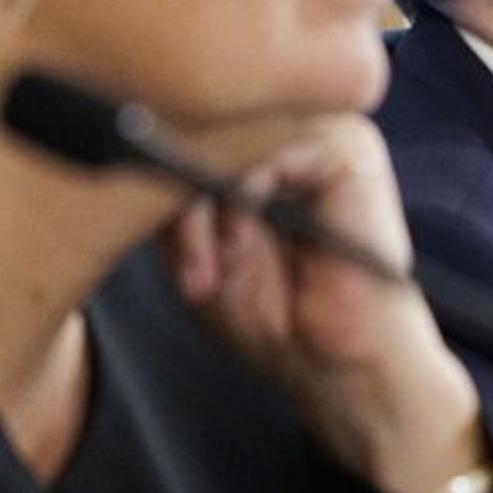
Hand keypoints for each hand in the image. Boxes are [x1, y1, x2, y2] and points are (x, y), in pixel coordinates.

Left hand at [162, 113, 491, 492]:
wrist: (340, 364)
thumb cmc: (278, 315)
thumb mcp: (198, 249)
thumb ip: (174, 193)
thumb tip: (141, 142)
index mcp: (266, 148)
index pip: (189, 129)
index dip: (155, 182)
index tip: (161, 254)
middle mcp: (297, 130)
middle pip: (206, 127)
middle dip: (176, 199)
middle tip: (189, 270)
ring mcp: (328, 134)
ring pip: (228, 134)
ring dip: (202, 206)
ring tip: (213, 268)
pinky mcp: (351, 150)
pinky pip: (265, 146)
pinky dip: (236, 199)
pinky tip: (240, 248)